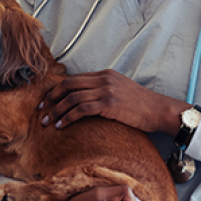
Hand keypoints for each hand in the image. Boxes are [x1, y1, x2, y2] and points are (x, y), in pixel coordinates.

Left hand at [38, 69, 187, 135]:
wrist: (159, 110)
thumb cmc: (141, 106)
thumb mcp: (120, 91)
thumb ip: (103, 91)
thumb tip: (83, 101)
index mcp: (105, 74)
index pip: (74, 78)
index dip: (57, 89)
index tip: (46, 100)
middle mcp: (104, 79)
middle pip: (68, 84)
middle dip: (51, 97)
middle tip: (40, 109)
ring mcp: (107, 90)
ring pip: (72, 97)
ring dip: (56, 110)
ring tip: (47, 121)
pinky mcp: (110, 104)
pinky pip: (81, 109)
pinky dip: (68, 117)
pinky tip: (61, 125)